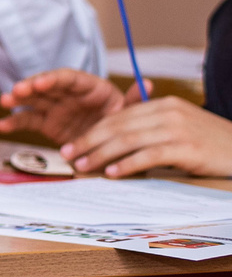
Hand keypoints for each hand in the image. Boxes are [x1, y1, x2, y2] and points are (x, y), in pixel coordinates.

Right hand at [0, 68, 123, 146]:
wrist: (118, 147)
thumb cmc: (126, 125)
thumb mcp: (132, 114)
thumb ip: (135, 101)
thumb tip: (147, 84)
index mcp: (91, 88)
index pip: (69, 79)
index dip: (53, 79)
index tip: (40, 83)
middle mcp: (70, 95)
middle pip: (47, 86)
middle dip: (30, 87)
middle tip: (16, 91)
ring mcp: (57, 109)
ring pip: (34, 100)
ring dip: (19, 99)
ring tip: (5, 101)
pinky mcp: (48, 124)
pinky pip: (29, 121)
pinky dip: (15, 122)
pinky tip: (2, 125)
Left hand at [63, 93, 231, 178]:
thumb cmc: (210, 144)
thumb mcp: (179, 128)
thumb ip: (150, 129)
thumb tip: (113, 143)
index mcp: (163, 104)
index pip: (118, 117)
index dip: (91, 131)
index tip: (70, 144)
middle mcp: (168, 112)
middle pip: (118, 126)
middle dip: (88, 142)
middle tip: (67, 156)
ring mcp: (178, 129)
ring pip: (128, 139)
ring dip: (100, 154)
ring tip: (82, 166)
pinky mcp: (188, 148)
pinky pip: (150, 155)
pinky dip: (128, 163)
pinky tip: (112, 172)